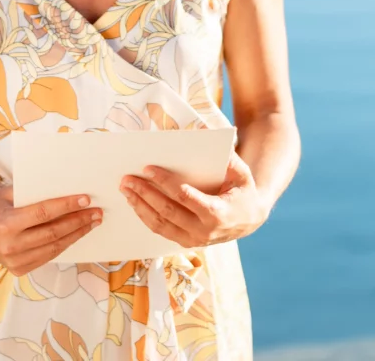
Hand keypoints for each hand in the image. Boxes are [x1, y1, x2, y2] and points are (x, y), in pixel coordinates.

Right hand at [0, 184, 101, 274]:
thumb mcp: (10, 192)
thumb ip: (35, 193)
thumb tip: (68, 188)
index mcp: (6, 223)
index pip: (44, 213)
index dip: (67, 206)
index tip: (86, 199)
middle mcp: (9, 245)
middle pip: (53, 233)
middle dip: (78, 221)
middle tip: (97, 212)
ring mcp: (13, 261)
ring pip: (54, 248)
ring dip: (76, 234)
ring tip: (92, 223)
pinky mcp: (18, 270)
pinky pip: (47, 257)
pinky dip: (64, 244)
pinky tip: (76, 234)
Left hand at [119, 148, 268, 248]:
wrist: (249, 219)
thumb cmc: (243, 190)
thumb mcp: (241, 172)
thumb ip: (226, 155)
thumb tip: (205, 131)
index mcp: (218, 213)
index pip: (185, 197)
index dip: (165, 182)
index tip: (148, 168)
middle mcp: (204, 231)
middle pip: (167, 212)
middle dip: (145, 193)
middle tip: (127, 179)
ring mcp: (193, 240)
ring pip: (160, 224)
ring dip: (140, 206)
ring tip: (126, 189)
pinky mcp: (185, 242)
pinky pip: (161, 230)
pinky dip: (145, 216)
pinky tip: (135, 202)